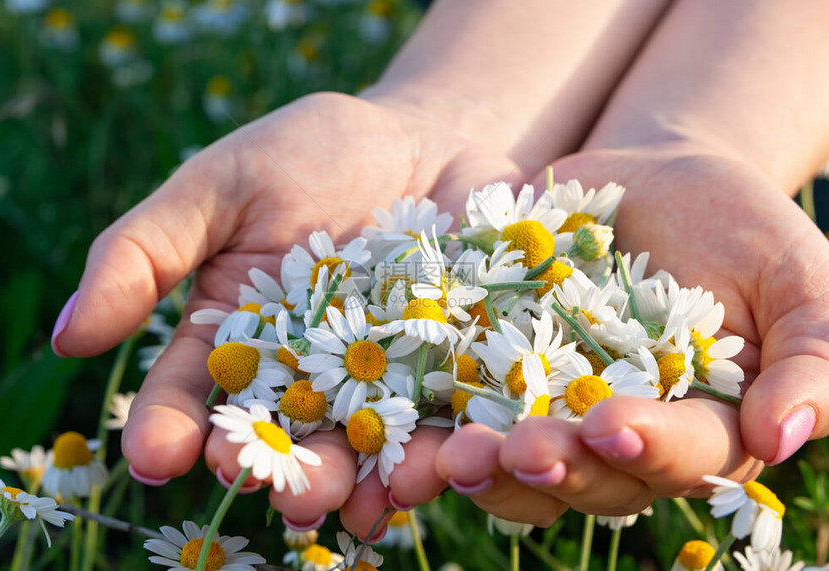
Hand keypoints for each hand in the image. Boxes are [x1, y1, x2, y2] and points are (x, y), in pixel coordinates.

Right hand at [51, 91, 522, 537]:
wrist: (428, 139)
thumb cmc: (314, 152)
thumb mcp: (223, 184)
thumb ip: (146, 253)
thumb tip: (66, 336)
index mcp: (235, 337)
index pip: (189, 393)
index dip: (169, 427)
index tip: (154, 456)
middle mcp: (300, 375)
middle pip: (276, 435)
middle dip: (269, 469)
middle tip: (266, 488)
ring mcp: (375, 381)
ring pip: (355, 447)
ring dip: (350, 481)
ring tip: (347, 502)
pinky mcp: (443, 376)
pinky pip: (435, 423)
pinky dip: (429, 451)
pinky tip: (423, 472)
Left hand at [435, 144, 828, 522]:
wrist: (646, 183)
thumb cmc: (735, 224)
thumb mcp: (794, 272)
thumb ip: (811, 352)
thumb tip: (788, 437)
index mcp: (703, 424)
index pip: (686, 454)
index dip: (652, 448)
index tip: (613, 424)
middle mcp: (623, 437)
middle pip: (591, 477)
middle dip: (552, 467)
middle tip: (512, 451)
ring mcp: (555, 412)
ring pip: (521, 466)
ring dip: (483, 469)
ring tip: (444, 458)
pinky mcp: (497, 377)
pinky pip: (465, 413)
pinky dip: (434, 427)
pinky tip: (401, 433)